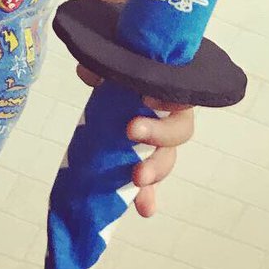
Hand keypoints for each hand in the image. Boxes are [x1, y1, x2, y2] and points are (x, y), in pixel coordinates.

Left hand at [76, 63, 195, 217]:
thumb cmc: (124, 66)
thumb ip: (103, 64)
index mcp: (168, 87)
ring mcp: (158, 141)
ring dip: (155, 171)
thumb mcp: (113, 60)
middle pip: (178, 129)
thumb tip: (88, 73)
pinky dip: (148, 196)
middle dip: (158, 136)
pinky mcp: (144, 160)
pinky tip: (144, 209)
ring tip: (137, 180)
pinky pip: (151, 181)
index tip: (147, 98)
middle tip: (132, 132)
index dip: (169, 98)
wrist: (119, 71)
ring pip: (166, 157)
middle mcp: (170, 115)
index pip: (180, 92)